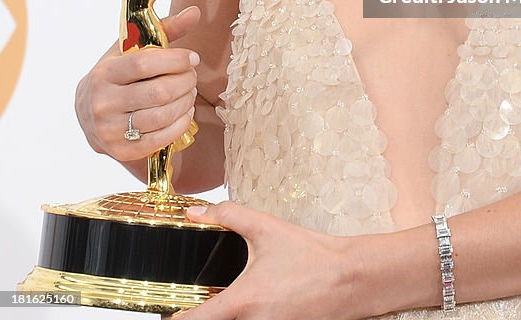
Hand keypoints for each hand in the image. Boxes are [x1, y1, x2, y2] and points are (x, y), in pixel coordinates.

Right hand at [75, 5, 200, 159]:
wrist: (88, 113)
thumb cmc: (117, 74)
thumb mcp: (132, 49)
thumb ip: (164, 29)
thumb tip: (195, 12)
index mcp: (104, 73)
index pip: (144, 64)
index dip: (175, 60)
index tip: (192, 58)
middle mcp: (103, 102)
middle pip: (158, 92)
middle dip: (185, 82)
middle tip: (192, 76)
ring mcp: (110, 130)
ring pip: (162, 117)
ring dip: (186, 102)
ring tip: (190, 92)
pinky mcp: (121, 150)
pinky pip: (160, 139)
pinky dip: (180, 124)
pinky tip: (184, 112)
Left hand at [178, 202, 361, 319]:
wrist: (350, 278)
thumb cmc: (311, 255)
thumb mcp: (266, 227)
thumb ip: (227, 215)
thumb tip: (196, 212)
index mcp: (244, 301)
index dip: (177, 318)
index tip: (170, 312)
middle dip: (211, 312)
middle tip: (208, 296)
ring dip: (234, 314)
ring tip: (241, 295)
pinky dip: (253, 316)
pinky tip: (266, 299)